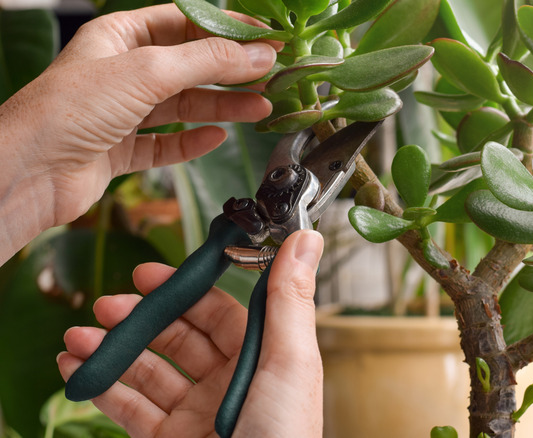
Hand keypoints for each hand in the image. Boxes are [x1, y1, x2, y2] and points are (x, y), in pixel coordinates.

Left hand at [0, 4, 278, 261]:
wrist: (28, 172)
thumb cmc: (69, 109)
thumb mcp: (147, 71)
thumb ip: (207, 62)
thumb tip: (258, 54)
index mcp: (119, 37)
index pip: (184, 23)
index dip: (227, 29)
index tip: (266, 38)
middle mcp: (120, 72)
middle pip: (188, 66)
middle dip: (230, 71)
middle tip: (270, 75)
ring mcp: (120, 113)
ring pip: (181, 107)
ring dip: (221, 107)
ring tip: (261, 108)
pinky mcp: (120, 150)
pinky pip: (166, 145)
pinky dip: (192, 143)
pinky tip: (216, 138)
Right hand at [57, 230, 324, 437]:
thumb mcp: (290, 362)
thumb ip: (290, 298)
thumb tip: (305, 238)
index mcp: (263, 359)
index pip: (220, 312)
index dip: (186, 290)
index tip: (151, 273)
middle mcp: (230, 382)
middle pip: (179, 338)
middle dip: (142, 318)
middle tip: (107, 305)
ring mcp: (197, 413)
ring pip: (149, 372)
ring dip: (113, 350)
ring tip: (80, 336)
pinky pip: (130, 408)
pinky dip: (102, 387)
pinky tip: (77, 367)